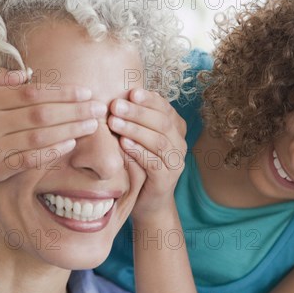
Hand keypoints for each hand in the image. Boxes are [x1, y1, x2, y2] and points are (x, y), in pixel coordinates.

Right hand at [0, 67, 105, 190]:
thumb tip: (26, 74)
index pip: (33, 93)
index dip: (63, 93)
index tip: (85, 92)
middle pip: (41, 114)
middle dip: (75, 110)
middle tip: (99, 108)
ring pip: (39, 136)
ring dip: (71, 130)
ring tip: (93, 125)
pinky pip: (29, 159)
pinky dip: (52, 152)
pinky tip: (71, 144)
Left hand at [108, 88, 186, 221]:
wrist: (147, 201)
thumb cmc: (138, 164)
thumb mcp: (138, 138)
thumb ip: (135, 120)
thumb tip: (118, 96)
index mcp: (175, 129)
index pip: (165, 108)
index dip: (149, 99)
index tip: (130, 91)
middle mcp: (179, 144)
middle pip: (162, 122)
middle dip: (138, 112)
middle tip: (115, 105)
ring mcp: (175, 163)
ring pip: (159, 141)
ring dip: (135, 129)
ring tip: (114, 122)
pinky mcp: (166, 180)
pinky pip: (154, 162)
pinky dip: (138, 151)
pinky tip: (123, 143)